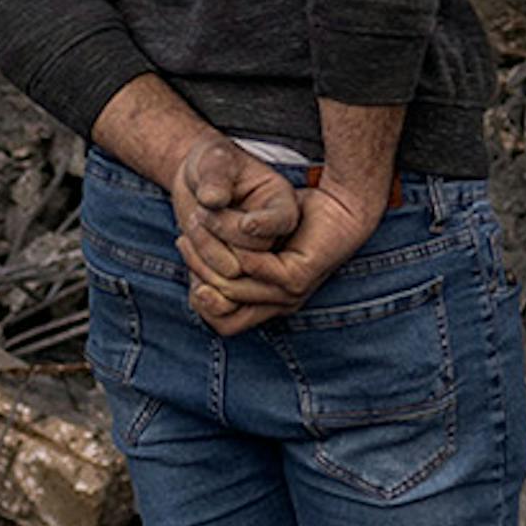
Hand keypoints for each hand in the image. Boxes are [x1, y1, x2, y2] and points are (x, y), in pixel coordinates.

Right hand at [196, 166, 392, 332]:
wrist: (343, 205)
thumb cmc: (296, 219)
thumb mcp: (253, 241)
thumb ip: (231, 259)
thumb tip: (201, 278)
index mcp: (266, 303)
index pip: (219, 320)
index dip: (196, 293)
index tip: (182, 250)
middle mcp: (277, 305)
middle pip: (219, 310)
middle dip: (196, 274)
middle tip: (182, 239)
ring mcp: (288, 295)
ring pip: (232, 288)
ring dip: (210, 259)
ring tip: (198, 228)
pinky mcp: (297, 278)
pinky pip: (255, 270)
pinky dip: (237, 252)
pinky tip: (227, 229)